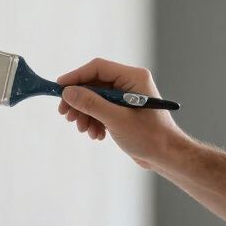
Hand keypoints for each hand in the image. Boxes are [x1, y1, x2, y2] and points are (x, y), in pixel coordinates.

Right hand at [56, 58, 184, 168]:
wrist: (166, 157)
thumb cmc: (150, 137)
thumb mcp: (117, 120)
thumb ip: (92, 104)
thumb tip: (68, 92)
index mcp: (133, 77)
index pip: (98, 68)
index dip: (76, 77)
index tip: (59, 88)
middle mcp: (130, 83)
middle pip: (94, 84)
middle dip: (79, 101)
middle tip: (66, 115)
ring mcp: (126, 97)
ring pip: (95, 99)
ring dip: (86, 114)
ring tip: (84, 130)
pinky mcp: (123, 110)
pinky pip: (101, 110)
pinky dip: (94, 121)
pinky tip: (96, 134)